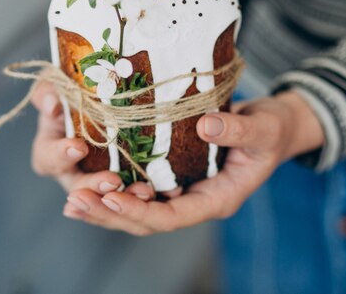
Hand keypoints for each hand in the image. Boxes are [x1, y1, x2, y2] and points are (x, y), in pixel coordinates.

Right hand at [30, 81, 157, 202]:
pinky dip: (142, 196)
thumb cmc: (74, 92)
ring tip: (142, 191)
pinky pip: (129, 196)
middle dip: (95, 185)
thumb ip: (49, 92)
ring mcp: (96, 181)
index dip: (60, 154)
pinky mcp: (121, 185)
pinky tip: (154, 191)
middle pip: (78, 187)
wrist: (107, 99)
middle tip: (113, 181)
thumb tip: (53, 103)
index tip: (79, 146)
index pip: (47, 158)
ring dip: (122, 197)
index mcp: (51, 150)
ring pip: (106, 198)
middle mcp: (71, 172)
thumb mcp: (58, 86)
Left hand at [63, 91, 324, 235]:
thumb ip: (238, 129)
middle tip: (74, 201)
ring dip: (104, 206)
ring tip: (71, 199)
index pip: (172, 217)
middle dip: (109, 214)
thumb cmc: (274, 130)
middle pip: (146, 221)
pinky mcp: (173, 173)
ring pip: (138, 208)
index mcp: (216, 199)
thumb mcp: (264, 128)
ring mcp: (183, 190)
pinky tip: (87, 181)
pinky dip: (112, 188)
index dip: (140, 211)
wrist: (274, 125)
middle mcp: (195, 200)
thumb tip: (205, 127)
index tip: (109, 198)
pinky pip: (139, 188)